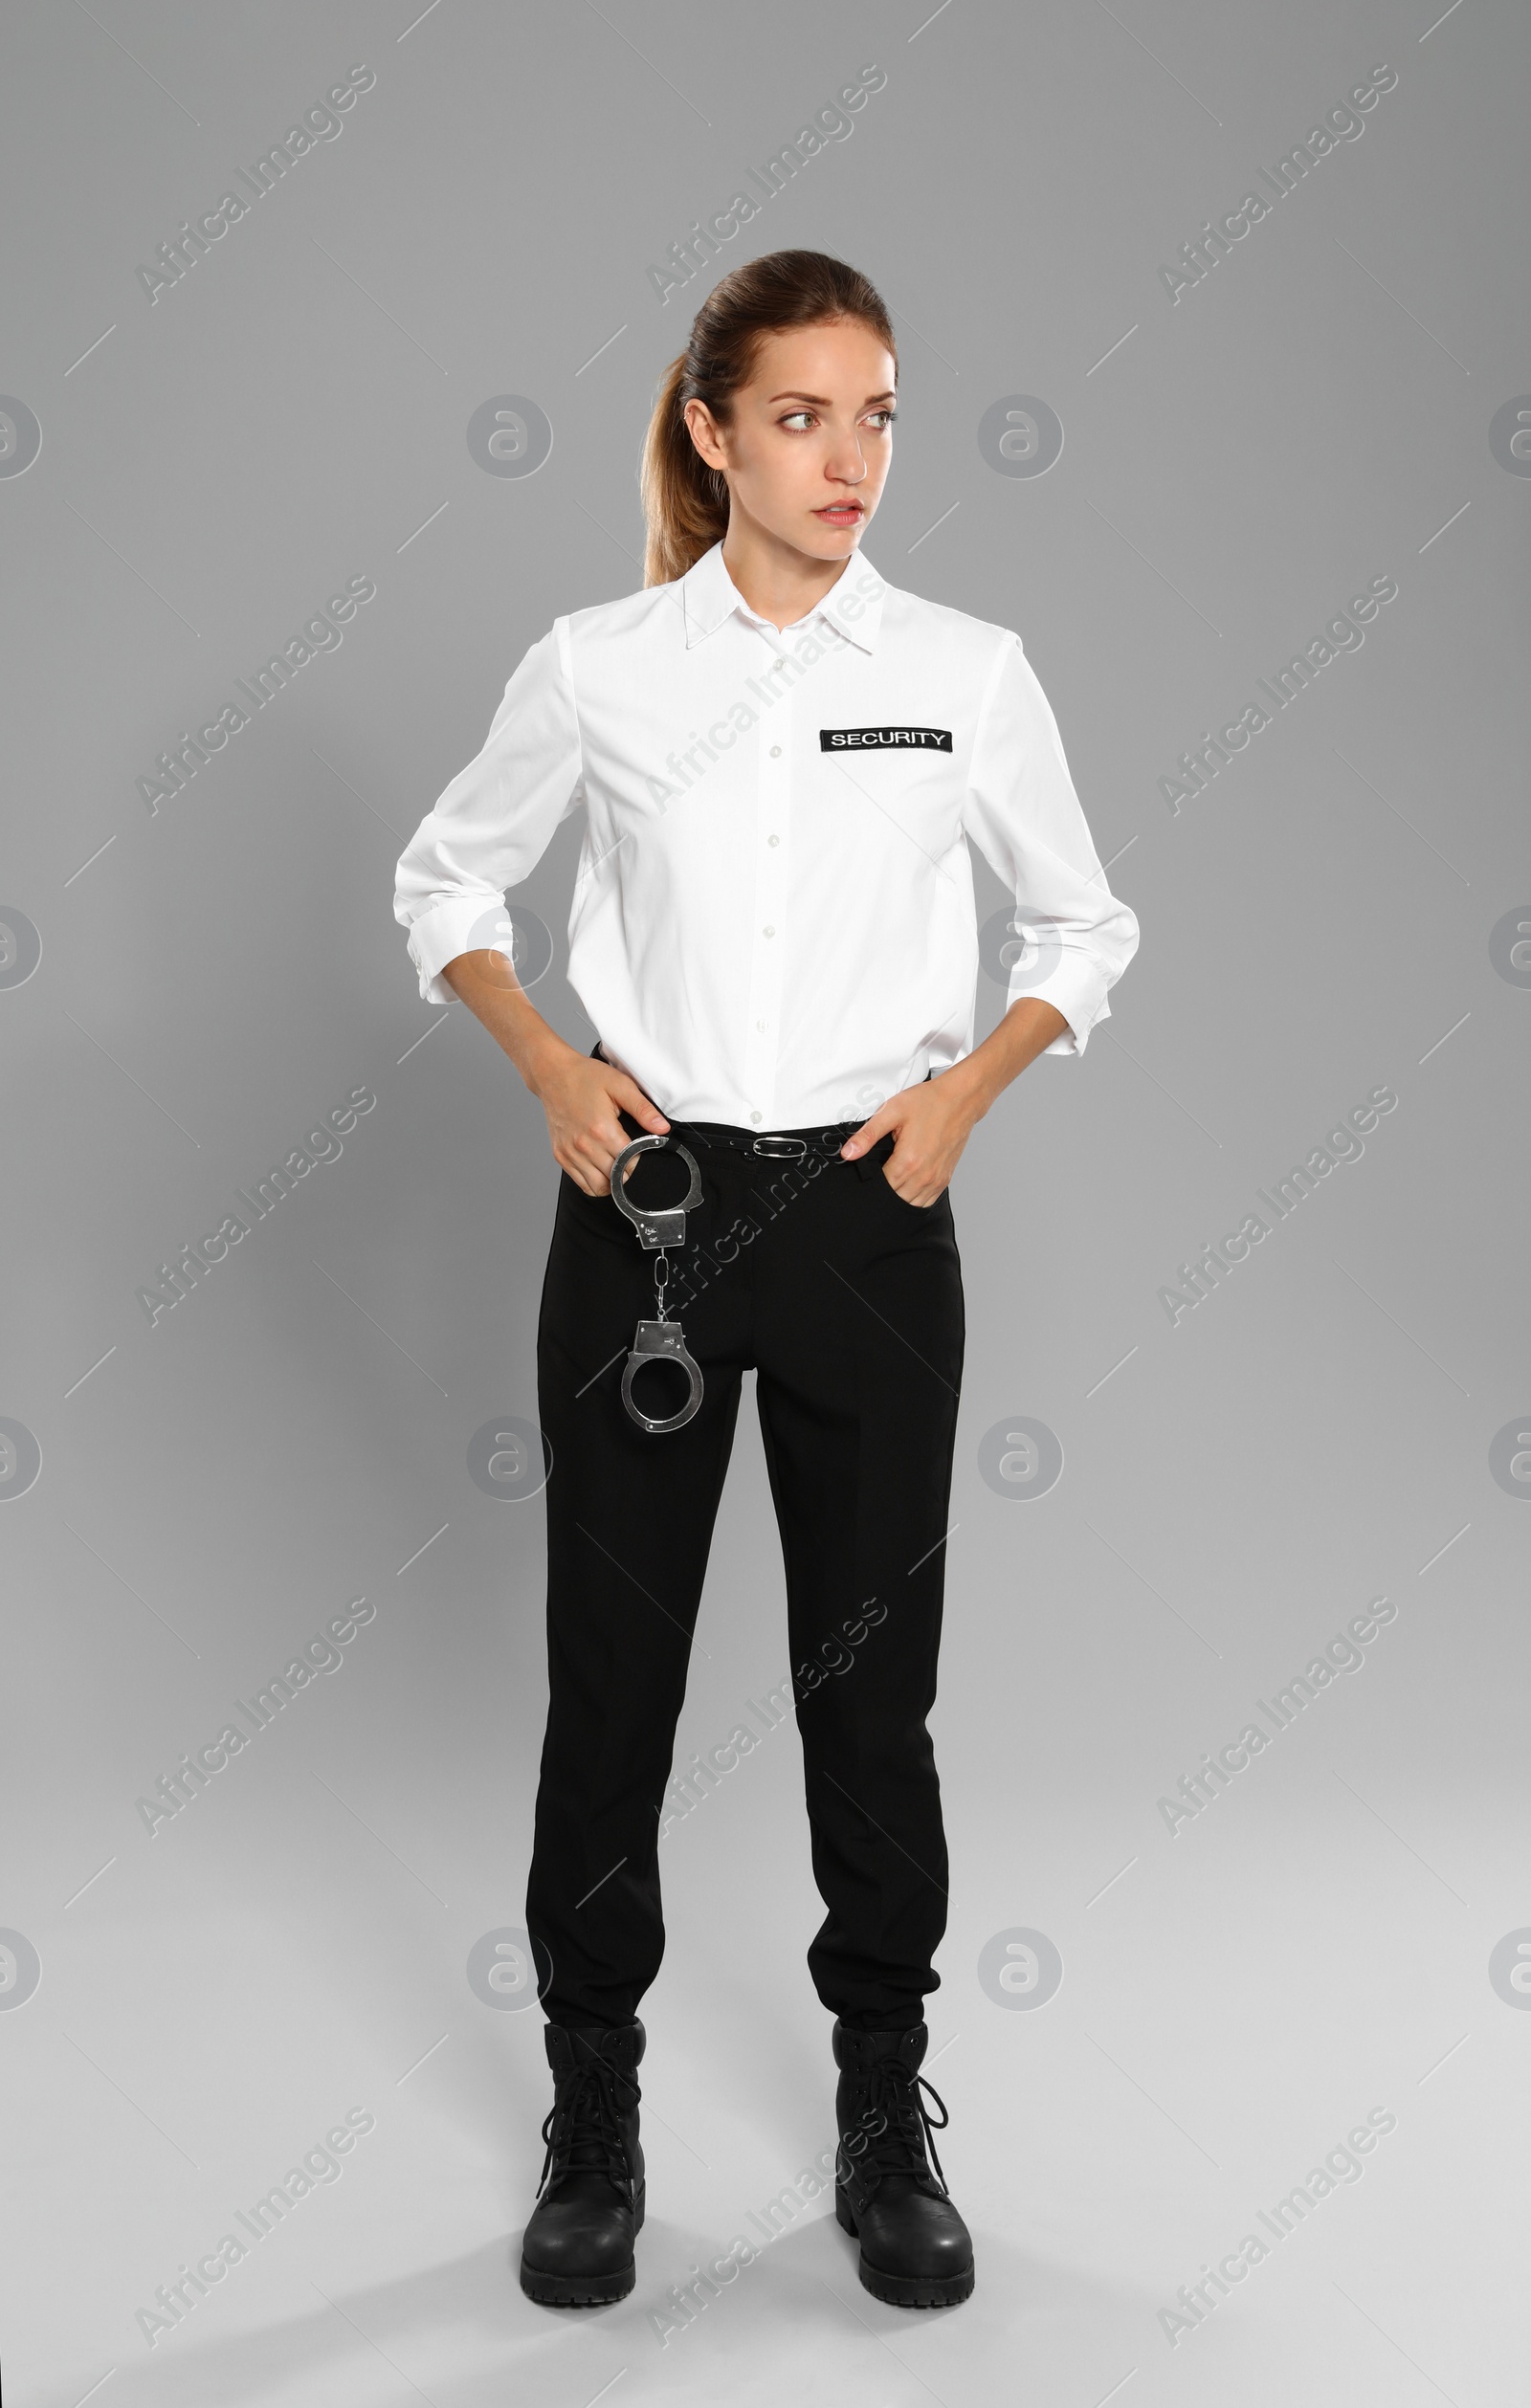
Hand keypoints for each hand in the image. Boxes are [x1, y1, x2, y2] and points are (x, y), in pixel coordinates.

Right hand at [531, 1043, 670, 1195]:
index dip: (640, 1160)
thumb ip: (643, 1109)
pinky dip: (595, 1182)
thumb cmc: (585, 1077)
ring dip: (612, 1181)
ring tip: (617, 1165)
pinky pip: (582, 1184)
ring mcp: (570, 1153)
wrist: (553, 1074)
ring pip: (599, 1187)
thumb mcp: (620, 1085)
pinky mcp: (561, 1155)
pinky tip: (602, 1169)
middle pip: (615, 1177)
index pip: (629, 1163)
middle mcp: (584, 1145)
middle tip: (631, 1157)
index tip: (641, 1151)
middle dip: (628, 1171)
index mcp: (601, 1130)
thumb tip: (662, 1128)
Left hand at [839, 1070, 981, 1206]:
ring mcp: (936, 1180)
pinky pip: (926, 1202)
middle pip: (894, 1199)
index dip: (869, 1183)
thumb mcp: (892, 1111)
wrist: (961, 1099)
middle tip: (877, 1175)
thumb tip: (847, 1153)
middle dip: (882, 1192)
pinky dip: (914, 1198)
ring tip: (891, 1180)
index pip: (880, 1188)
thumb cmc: (929, 1102)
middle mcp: (924, 1176)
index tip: (866, 1172)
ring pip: (910, 1204)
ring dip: (898, 1197)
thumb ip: (867, 1135)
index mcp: (909, 1161)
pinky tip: (906, 1186)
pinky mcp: (945, 1179)